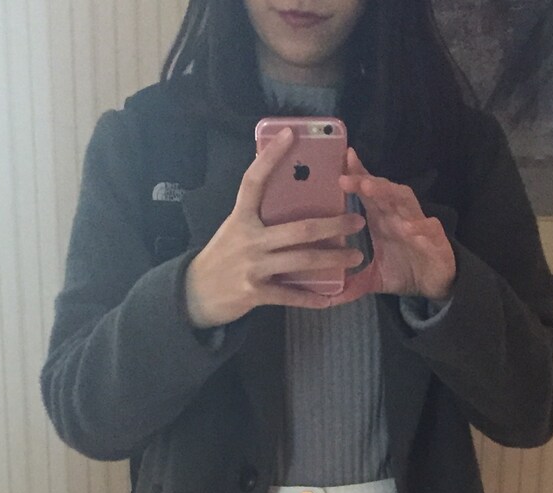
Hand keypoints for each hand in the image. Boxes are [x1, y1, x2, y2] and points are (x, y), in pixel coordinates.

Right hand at [184, 128, 367, 327]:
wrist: (195, 294)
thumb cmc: (221, 257)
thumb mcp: (233, 229)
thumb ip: (257, 217)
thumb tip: (288, 198)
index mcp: (241, 217)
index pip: (254, 181)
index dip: (270, 156)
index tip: (290, 134)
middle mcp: (248, 239)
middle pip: (299, 228)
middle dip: (333, 225)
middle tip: (357, 220)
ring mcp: (253, 266)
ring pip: (302, 260)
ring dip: (333, 259)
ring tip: (356, 256)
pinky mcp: (256, 292)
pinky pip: (290, 294)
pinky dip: (311, 298)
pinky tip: (330, 298)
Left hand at [327, 147, 456, 307]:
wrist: (435, 284)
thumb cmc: (405, 271)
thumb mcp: (374, 279)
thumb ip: (353, 283)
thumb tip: (328, 298)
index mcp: (382, 219)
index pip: (368, 192)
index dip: (356, 175)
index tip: (341, 161)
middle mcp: (398, 216)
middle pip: (382, 191)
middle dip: (365, 181)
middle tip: (345, 178)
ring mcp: (418, 225)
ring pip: (404, 201)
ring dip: (388, 193)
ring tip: (370, 188)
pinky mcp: (436, 240)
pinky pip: (429, 229)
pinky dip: (420, 227)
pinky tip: (409, 228)